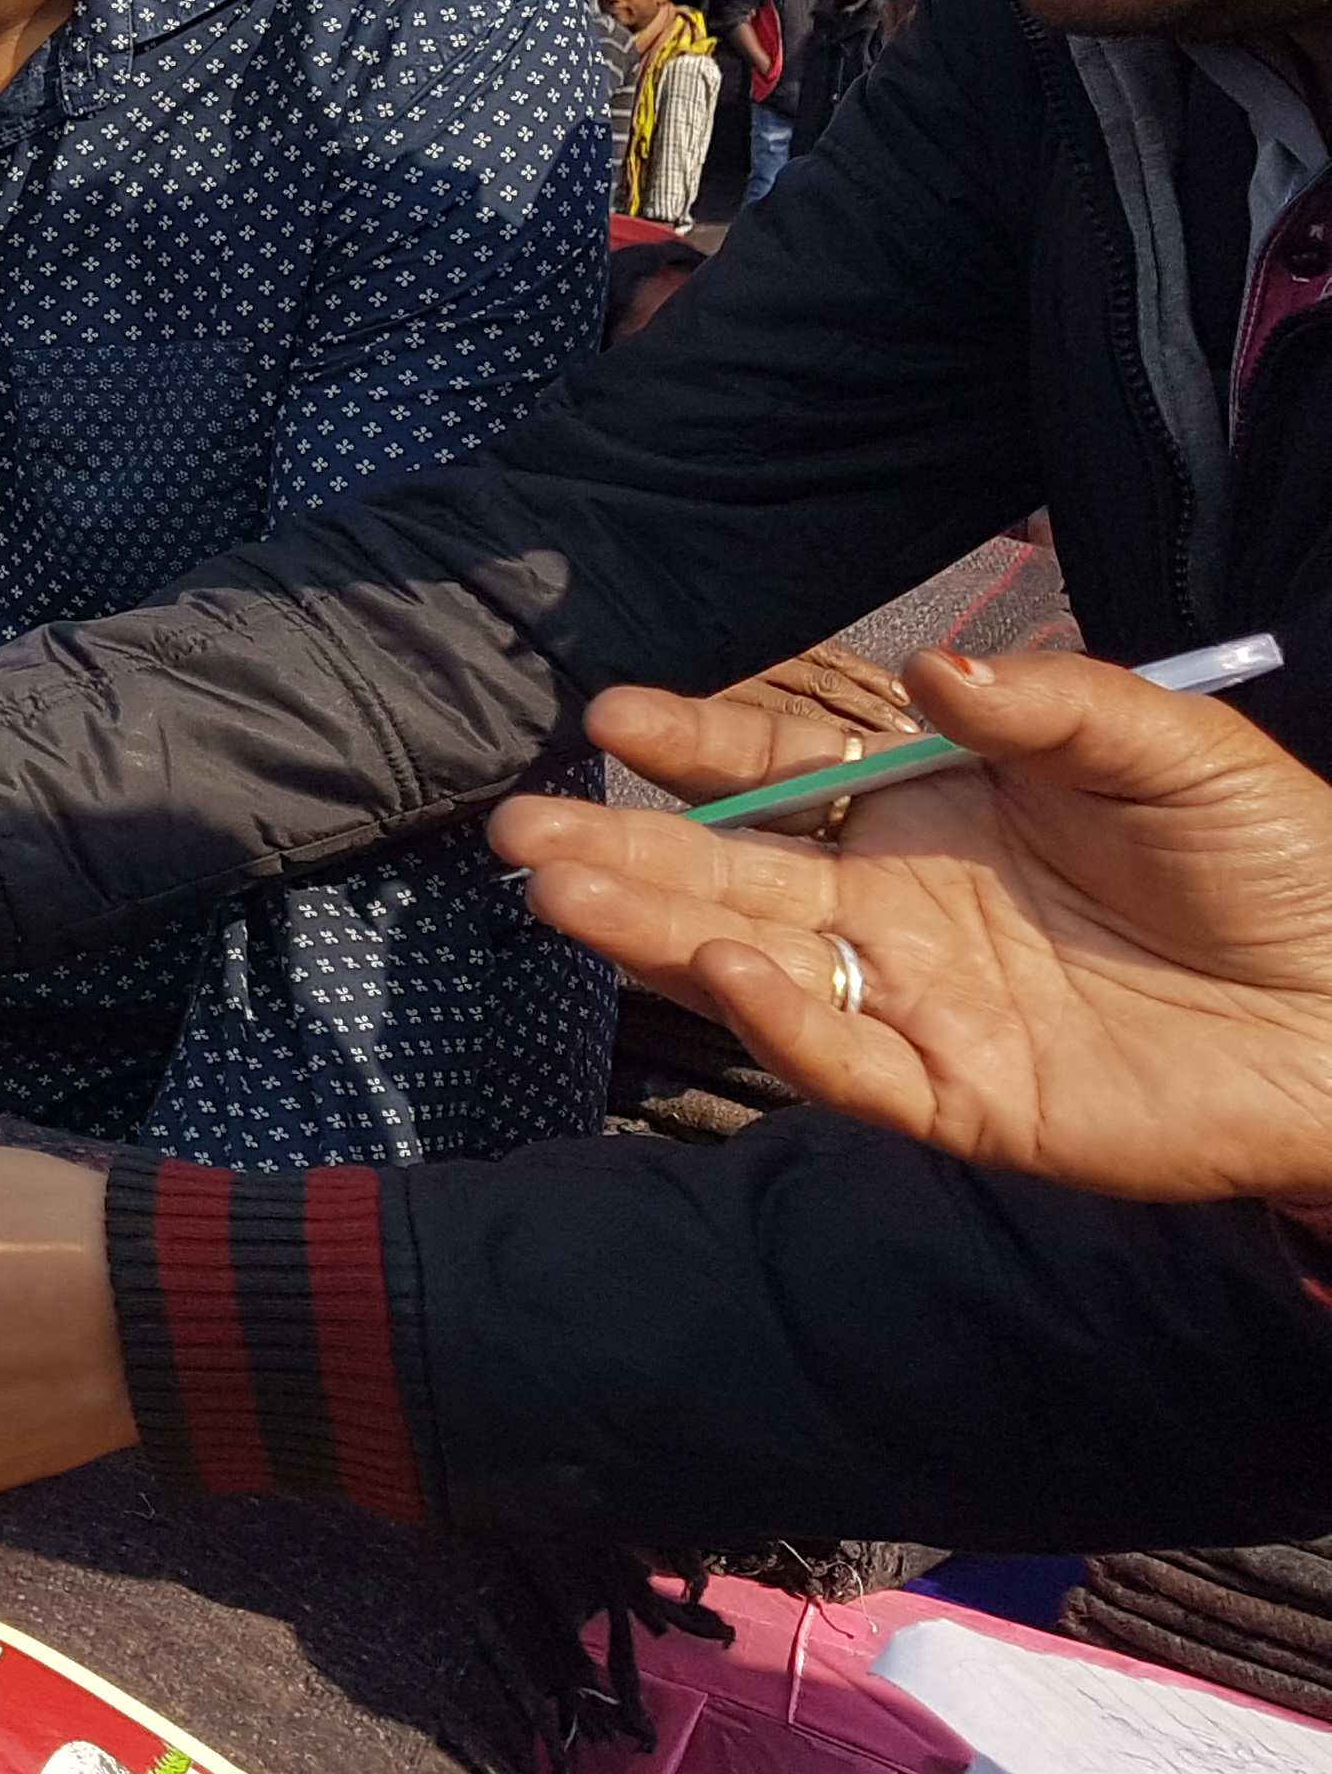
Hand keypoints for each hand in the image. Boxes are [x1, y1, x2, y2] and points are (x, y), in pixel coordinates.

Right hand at [493, 648, 1331, 1201]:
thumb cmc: (1280, 862)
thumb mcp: (1171, 745)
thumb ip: (1052, 705)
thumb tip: (931, 671)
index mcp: (934, 813)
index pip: (781, 777)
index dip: (697, 749)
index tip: (614, 716)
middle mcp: (901, 909)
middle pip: (732, 878)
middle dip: (622, 851)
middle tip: (518, 824)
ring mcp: (922, 1007)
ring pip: (756, 970)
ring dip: (654, 935)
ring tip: (556, 895)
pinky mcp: (965, 1102)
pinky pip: (848, 1065)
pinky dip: (779, 1023)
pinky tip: (719, 969)